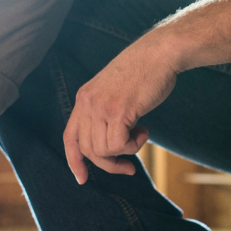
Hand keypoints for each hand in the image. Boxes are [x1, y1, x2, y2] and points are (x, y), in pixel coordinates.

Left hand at [63, 46, 176, 182]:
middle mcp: (87, 102)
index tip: (82, 178)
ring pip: (104, 150)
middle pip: (88, 149)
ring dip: (126, 150)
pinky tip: (145, 129)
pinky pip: (120, 144)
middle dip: (109, 164)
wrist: (160, 52)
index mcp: (84, 97)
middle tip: (129, 166)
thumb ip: (106, 112)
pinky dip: (134, 145)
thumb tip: (109, 146)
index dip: (74, 160)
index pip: (70, 136)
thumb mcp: (115, 92)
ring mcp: (101, 106)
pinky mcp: (118, 110)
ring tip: (140, 133)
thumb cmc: (145, 72)